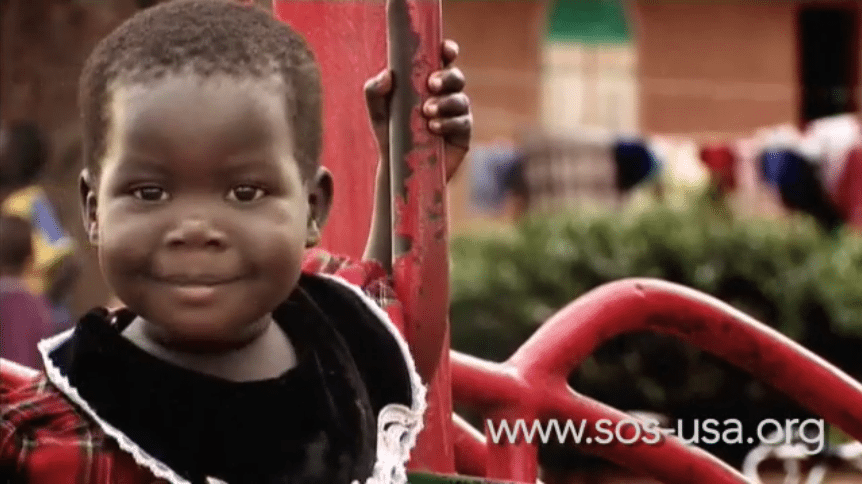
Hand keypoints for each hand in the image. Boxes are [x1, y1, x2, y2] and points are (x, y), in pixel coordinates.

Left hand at [364, 39, 471, 181]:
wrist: (398, 168)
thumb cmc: (390, 134)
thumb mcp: (378, 112)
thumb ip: (374, 92)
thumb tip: (387, 75)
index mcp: (428, 83)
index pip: (443, 60)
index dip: (448, 51)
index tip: (445, 50)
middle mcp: (446, 96)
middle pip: (457, 77)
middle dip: (447, 77)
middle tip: (431, 84)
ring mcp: (456, 115)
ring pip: (461, 100)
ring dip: (446, 102)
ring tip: (427, 112)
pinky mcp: (462, 136)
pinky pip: (463, 123)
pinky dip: (449, 123)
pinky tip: (434, 127)